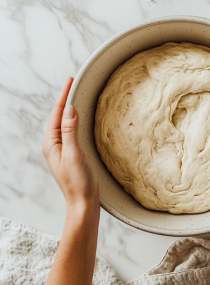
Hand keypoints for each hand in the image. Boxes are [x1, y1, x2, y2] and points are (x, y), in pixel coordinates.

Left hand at [42, 77, 98, 210]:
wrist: (83, 203)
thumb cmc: (78, 182)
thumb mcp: (74, 154)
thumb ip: (70, 131)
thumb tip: (70, 108)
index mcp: (51, 143)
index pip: (56, 114)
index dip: (64, 96)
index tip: (70, 81)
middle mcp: (54, 145)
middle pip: (58, 116)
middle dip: (65, 99)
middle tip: (73, 83)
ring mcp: (61, 149)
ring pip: (64, 122)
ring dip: (69, 108)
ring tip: (75, 94)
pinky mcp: (70, 153)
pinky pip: (70, 130)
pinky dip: (75, 119)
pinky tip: (79, 117)